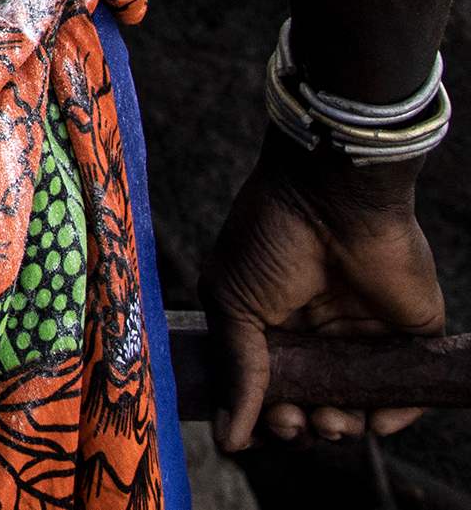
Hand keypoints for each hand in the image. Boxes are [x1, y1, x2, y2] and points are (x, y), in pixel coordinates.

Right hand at [205, 136, 443, 450]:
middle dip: (299, 425)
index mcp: (272, 323)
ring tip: (330, 421)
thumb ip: (236, 369)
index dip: (262, 415)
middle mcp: (317, 334)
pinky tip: (373, 422)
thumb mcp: (234, 302)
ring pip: (355, 404)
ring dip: (342, 427)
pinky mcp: (408, 336)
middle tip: (292, 423)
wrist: (332, 199)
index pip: (268, 385)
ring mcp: (363, 337)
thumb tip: (228, 437)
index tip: (256, 434)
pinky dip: (394, 416)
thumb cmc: (270, 239)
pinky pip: (405, 391)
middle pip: (311, 401)